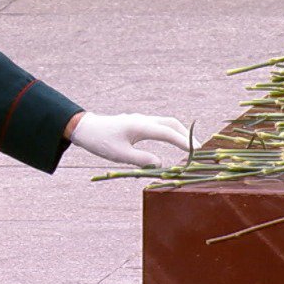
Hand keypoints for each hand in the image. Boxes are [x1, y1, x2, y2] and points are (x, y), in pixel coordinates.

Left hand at [69, 112, 190, 166]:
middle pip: (172, 123)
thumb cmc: (101, 142)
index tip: (196, 151)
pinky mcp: (137, 123)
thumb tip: (160, 164)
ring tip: (188, 146)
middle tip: (198, 149)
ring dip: (179, 132)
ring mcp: (140, 120)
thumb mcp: (120, 155)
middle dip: (186, 135)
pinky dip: (169, 132)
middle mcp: (143, 120)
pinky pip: (158, 125)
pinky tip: (171, 140)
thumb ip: (141, 160)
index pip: (168, 133)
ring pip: (166, 123)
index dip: (184, 142)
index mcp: (140, 126)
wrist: (86, 128)